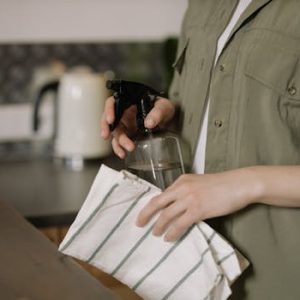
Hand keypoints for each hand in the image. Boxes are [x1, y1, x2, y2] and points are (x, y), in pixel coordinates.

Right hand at [101, 96, 174, 158]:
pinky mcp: (128, 135)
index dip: (109, 110)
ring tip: (126, 150)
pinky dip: (119, 149)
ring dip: (118, 142)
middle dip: (107, 128)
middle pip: (109, 119)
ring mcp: (125, 125)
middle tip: (107, 135)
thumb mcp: (164, 107)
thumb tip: (149, 123)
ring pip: (115, 133)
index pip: (113, 102)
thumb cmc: (163, 109)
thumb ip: (157, 113)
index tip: (111, 119)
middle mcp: (124, 113)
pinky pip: (119, 142)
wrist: (168, 120)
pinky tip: (123, 153)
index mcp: (129, 102)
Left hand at [136, 168, 260, 241]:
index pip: (161, 194)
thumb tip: (177, 205)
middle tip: (139, 224)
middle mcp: (182, 188)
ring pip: (167, 215)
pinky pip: (180, 224)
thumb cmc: (221, 184)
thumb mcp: (199, 183)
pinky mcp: (198, 209)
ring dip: (159, 226)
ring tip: (155, 234)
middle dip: (145, 214)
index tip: (145, 213)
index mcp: (182, 180)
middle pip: (157, 202)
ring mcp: (189, 199)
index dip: (151, 205)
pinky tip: (169, 238)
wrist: (239, 184)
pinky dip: (172, 232)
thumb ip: (186, 191)